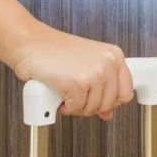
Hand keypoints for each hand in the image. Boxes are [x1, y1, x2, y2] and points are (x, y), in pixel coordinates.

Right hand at [12, 28, 134, 119]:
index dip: (111, 102)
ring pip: (92, 109)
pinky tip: (59, 94)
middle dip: (89, 106)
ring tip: (66, 92)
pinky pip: (75, 109)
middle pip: (108, 104)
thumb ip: (102, 86)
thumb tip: (108, 113)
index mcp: (114, 55)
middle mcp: (108, 62)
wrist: (30, 42)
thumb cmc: (54, 51)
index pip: (126, 92)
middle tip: (76, 96)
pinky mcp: (77, 83)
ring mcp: (94, 73)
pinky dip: (64, 107)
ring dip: (76, 107)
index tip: (98, 101)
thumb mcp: (86, 64)